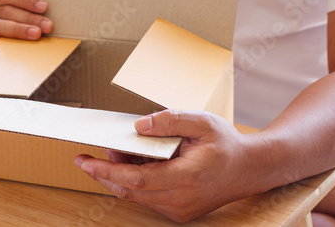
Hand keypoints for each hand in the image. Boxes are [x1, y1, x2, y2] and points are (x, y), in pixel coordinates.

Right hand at [0, 0, 53, 52]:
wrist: (12, 54)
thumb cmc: (28, 28)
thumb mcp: (31, 18)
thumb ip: (38, 13)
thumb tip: (56, 13)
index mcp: (1, 2)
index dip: (26, 0)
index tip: (44, 7)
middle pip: (7, 11)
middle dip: (30, 18)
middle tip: (48, 26)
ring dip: (18, 29)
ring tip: (36, 34)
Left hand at [75, 110, 265, 222]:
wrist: (249, 169)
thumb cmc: (226, 143)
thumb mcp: (201, 121)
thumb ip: (169, 121)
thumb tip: (137, 127)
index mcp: (187, 176)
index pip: (137, 179)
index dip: (107, 170)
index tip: (85, 161)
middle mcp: (181, 199)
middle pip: (130, 190)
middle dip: (104, 174)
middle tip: (86, 158)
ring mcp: (179, 209)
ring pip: (136, 196)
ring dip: (117, 177)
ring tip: (113, 153)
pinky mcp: (179, 212)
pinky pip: (147, 199)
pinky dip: (133, 183)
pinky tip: (131, 164)